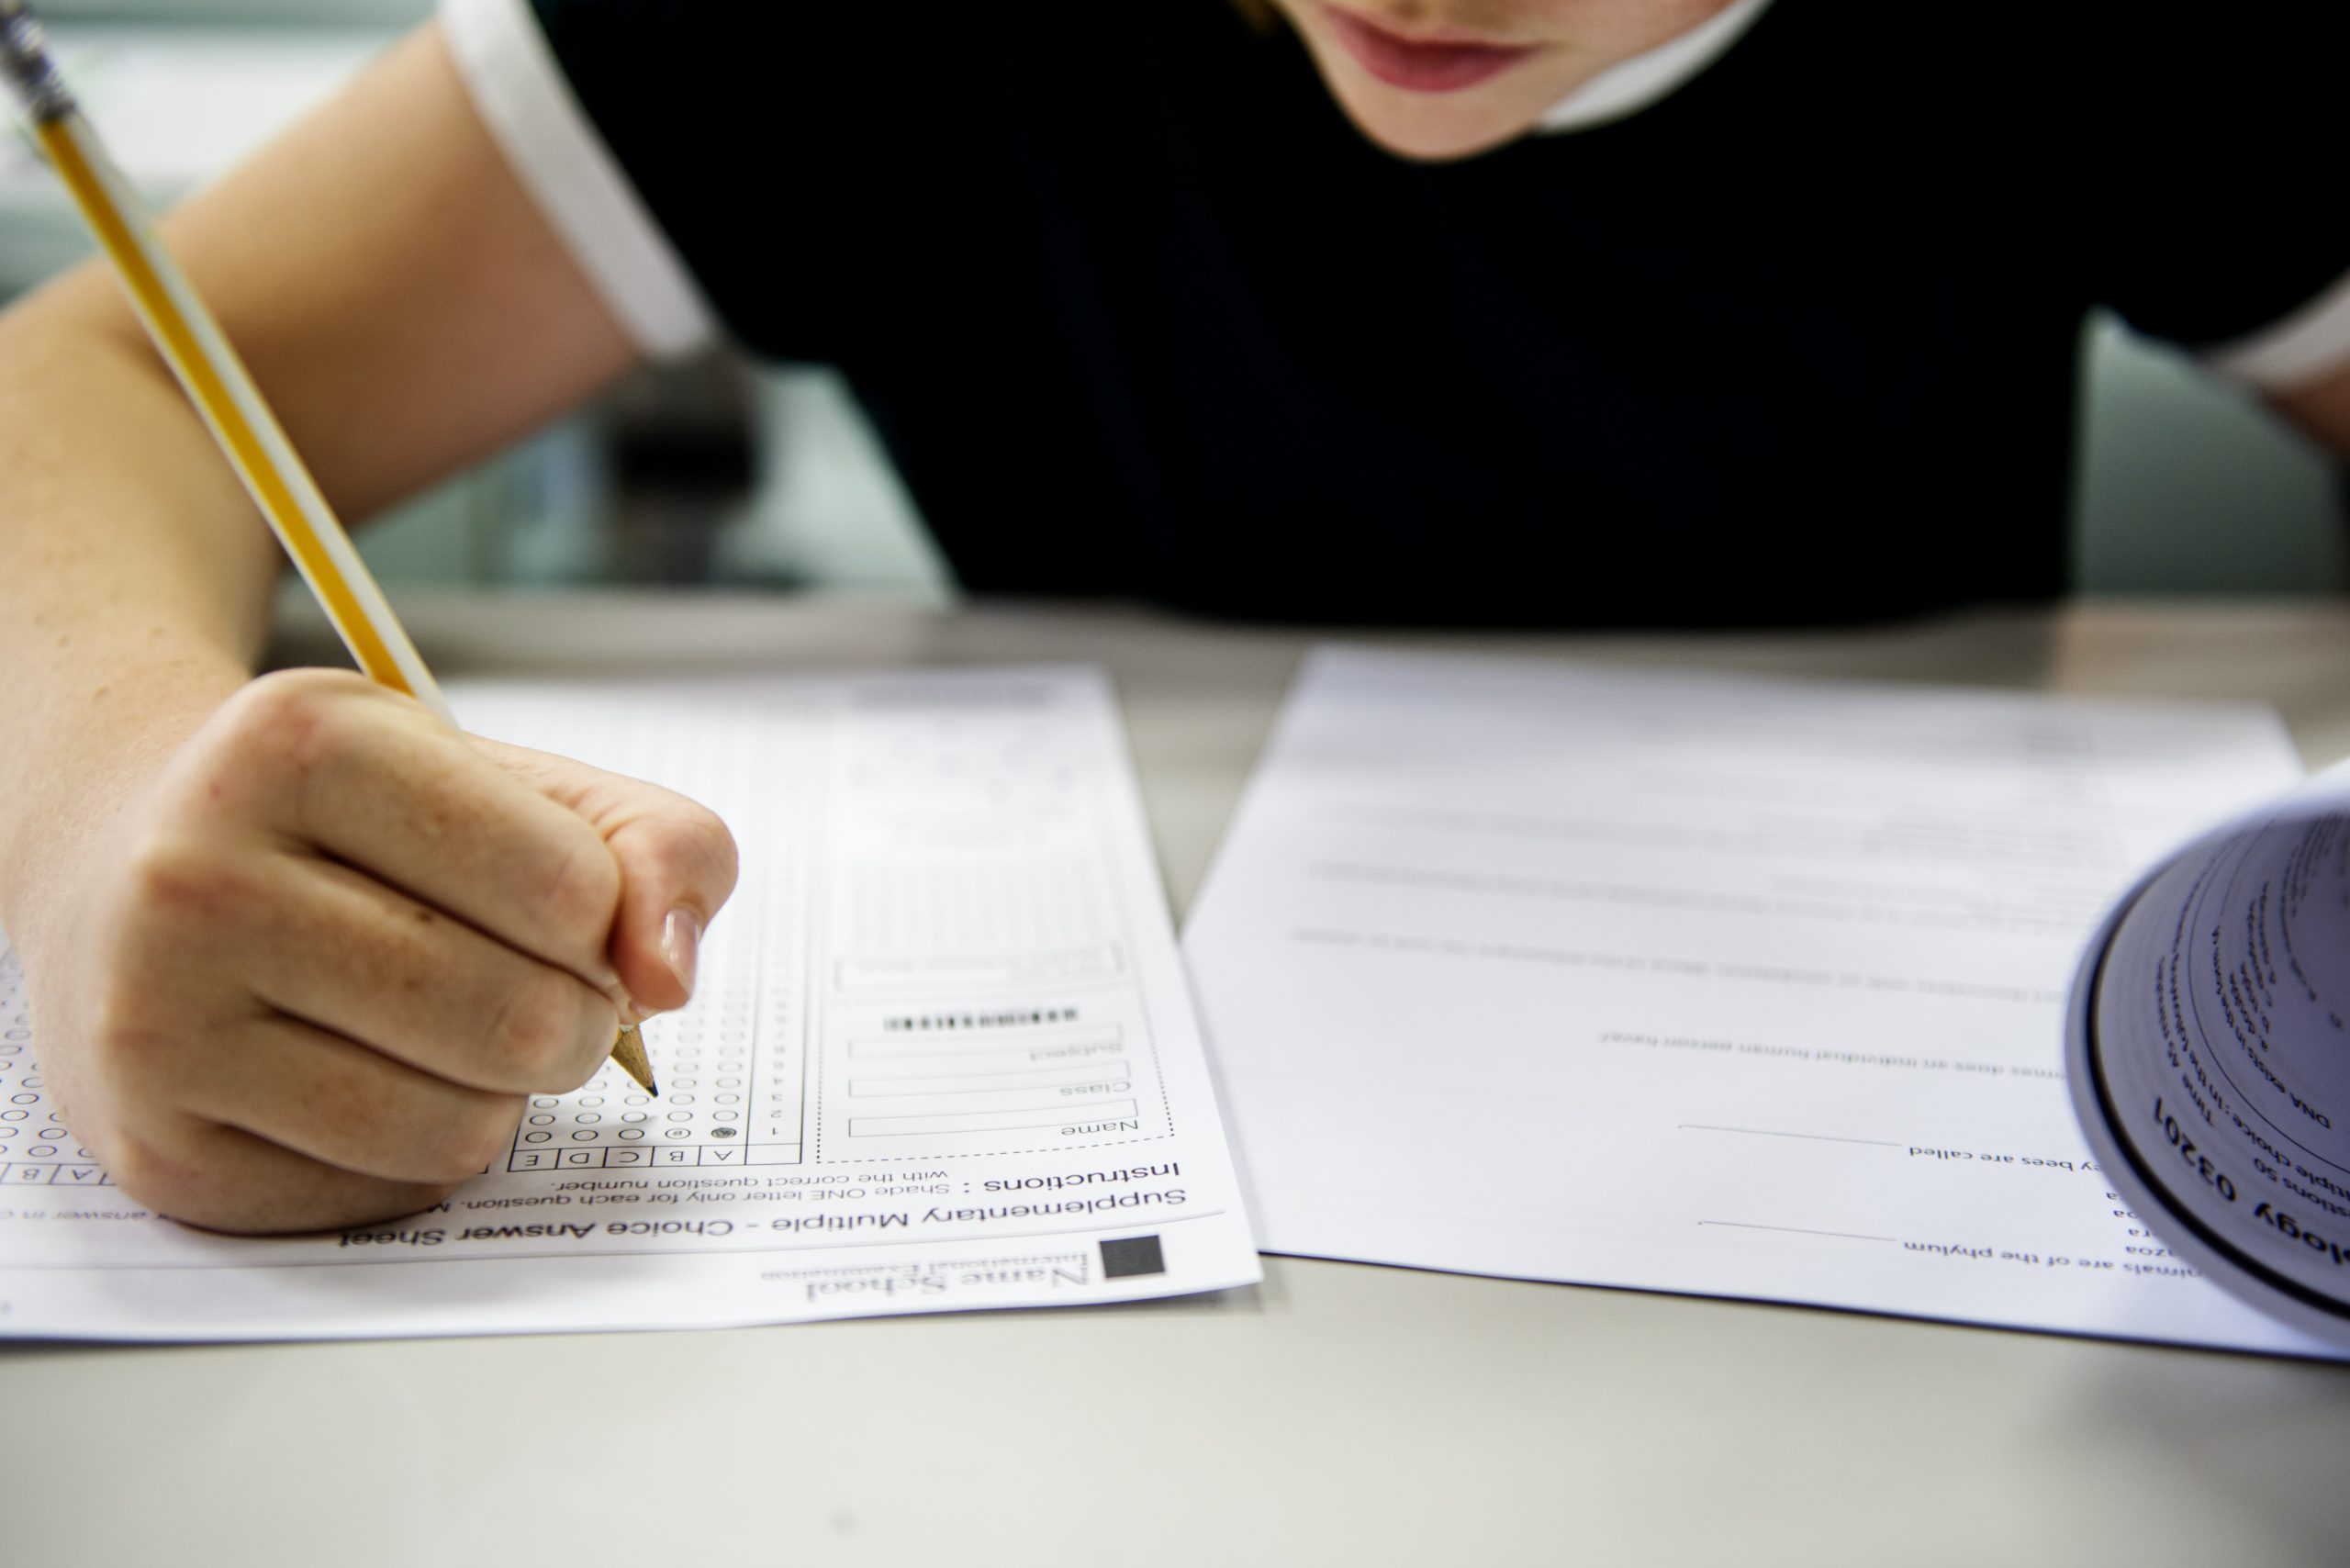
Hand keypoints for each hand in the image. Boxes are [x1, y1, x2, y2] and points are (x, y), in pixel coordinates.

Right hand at [10, 668, 737, 1233]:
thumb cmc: (363, 828)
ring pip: (455, 1127)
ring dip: (504, 1097)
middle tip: (539, 990)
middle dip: (577, 1021)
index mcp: (301, 744)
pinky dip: (424, 1150)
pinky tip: (372, 1077)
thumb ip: (655, 846)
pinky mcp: (159, 1148)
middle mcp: (200, 874)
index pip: (567, 886)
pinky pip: (385, 1191)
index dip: (604, 917)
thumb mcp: (515, 782)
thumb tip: (671, 975)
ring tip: (458, 1034)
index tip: (565, 904)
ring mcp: (159, 1018)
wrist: (132, 871)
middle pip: (519, 1018)